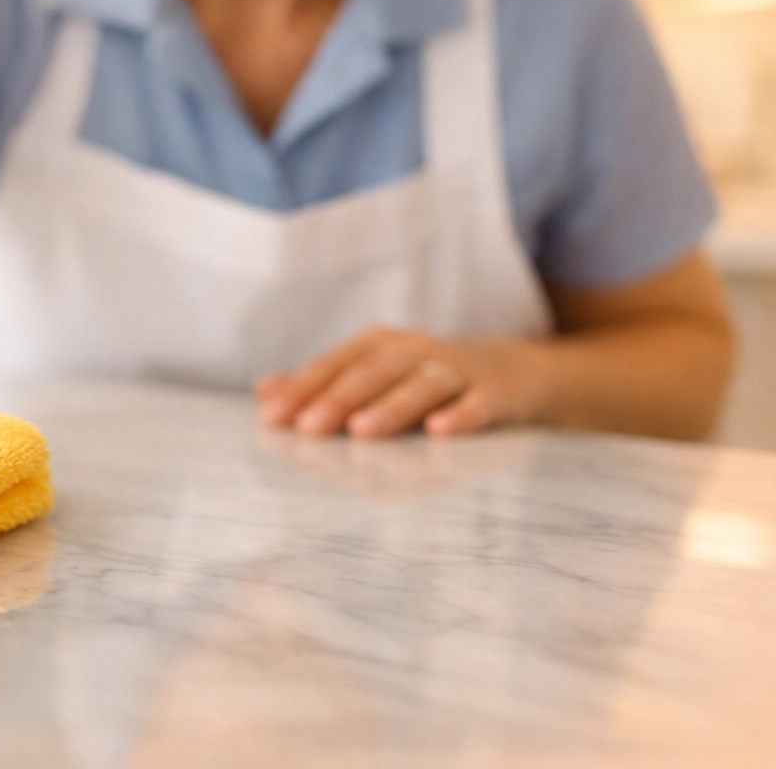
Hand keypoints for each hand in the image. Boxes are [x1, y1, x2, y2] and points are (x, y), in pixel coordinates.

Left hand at [255, 327, 541, 438]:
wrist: (515, 374)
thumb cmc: (427, 380)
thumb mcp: (375, 376)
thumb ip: (323, 384)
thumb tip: (263, 390)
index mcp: (380, 346)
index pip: (335, 365)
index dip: (303, 389)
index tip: (272, 418)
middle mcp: (415, 351)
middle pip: (373, 373)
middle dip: (338, 399)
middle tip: (308, 427)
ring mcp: (458, 370)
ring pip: (422, 385)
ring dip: (391, 407)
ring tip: (361, 431)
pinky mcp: (496, 393)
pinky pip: (479, 403)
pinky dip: (461, 416)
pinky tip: (439, 431)